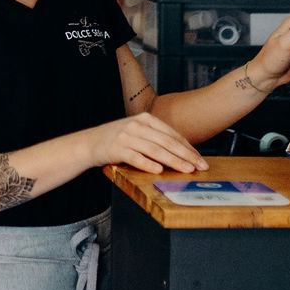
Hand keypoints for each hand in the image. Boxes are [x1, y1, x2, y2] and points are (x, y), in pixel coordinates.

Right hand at [82, 112, 207, 174]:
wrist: (89, 143)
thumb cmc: (117, 140)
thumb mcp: (137, 132)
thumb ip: (156, 138)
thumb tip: (183, 153)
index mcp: (145, 119)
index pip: (172, 134)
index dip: (188, 147)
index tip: (201, 159)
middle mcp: (136, 125)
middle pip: (167, 142)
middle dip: (186, 155)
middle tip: (200, 166)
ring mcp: (126, 136)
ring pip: (155, 150)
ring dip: (173, 161)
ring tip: (186, 170)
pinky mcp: (116, 149)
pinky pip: (136, 158)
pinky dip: (148, 164)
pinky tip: (158, 171)